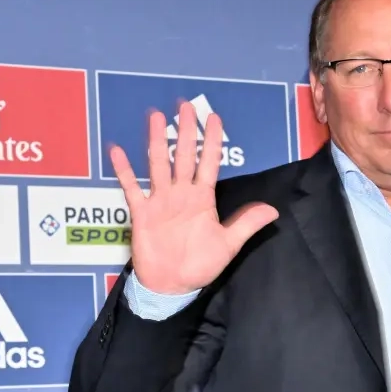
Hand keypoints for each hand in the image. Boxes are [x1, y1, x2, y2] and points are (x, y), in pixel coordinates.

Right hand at [111, 101, 278, 294]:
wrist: (172, 286)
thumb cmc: (199, 264)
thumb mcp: (228, 245)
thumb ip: (246, 224)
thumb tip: (273, 210)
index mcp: (202, 199)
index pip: (209, 162)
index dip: (212, 141)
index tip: (214, 117)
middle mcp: (181, 194)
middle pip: (184, 156)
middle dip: (185, 131)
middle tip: (185, 105)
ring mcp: (160, 201)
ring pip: (158, 163)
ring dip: (156, 140)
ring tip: (155, 116)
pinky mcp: (141, 212)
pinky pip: (131, 188)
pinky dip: (124, 170)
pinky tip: (117, 150)